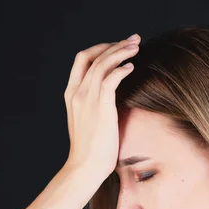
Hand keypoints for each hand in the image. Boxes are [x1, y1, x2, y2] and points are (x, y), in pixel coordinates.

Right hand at [64, 34, 140, 175]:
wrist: (85, 168)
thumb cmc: (91, 151)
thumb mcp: (89, 122)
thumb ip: (95, 106)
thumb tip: (113, 97)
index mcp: (71, 95)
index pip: (82, 59)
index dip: (100, 48)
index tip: (118, 47)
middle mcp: (77, 93)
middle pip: (93, 56)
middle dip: (114, 44)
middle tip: (133, 40)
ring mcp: (87, 99)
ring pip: (103, 63)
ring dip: (121, 52)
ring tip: (137, 48)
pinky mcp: (100, 107)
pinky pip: (111, 78)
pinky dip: (121, 69)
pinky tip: (132, 67)